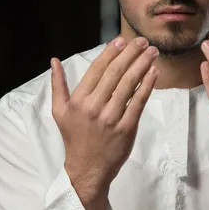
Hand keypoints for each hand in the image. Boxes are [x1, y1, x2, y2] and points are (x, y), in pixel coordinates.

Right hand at [51, 36, 158, 191]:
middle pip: (115, 73)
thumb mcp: (59, 111)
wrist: (87, 169)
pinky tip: (153, 73)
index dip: (110, 53)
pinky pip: (138, 102)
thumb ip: (58, 85)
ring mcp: (111, 118)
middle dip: (130, 54)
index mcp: (78, 100)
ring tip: (152, 52)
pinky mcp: (126, 128)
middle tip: (142, 41)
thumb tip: (54, 61)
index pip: (97, 70)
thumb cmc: (74, 138)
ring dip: (142, 65)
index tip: (122, 40)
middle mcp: (94, 107)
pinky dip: (147, 86)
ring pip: (129, 85)